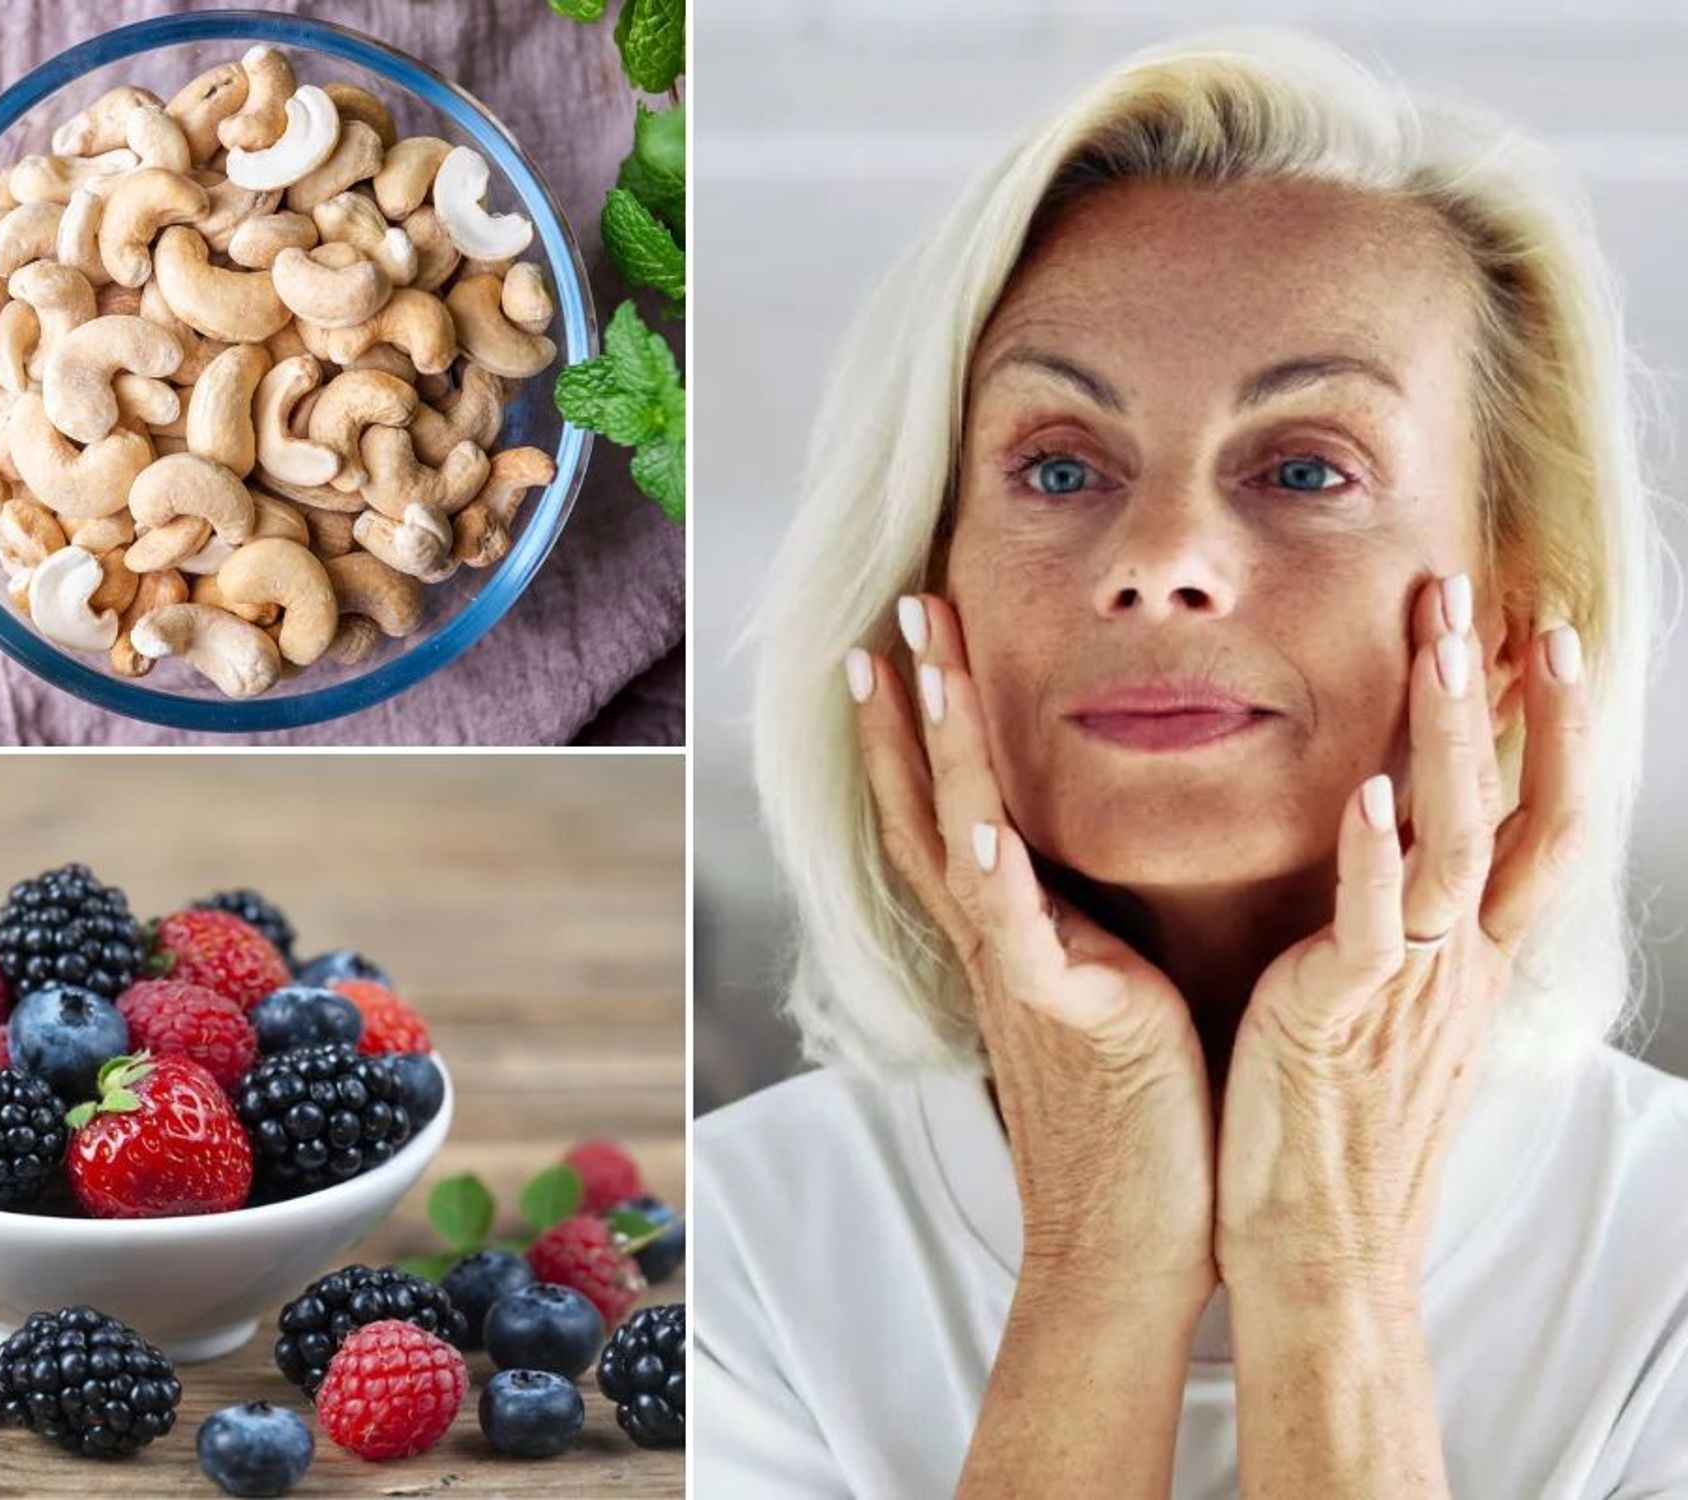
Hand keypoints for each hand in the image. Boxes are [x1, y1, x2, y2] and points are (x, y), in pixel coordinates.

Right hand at [849, 593, 1216, 1297]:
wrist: (1130, 1239)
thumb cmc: (1135, 1118)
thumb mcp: (1106, 993)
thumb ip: (1086, 926)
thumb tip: (1092, 871)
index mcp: (1013, 933)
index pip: (947, 808)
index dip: (918, 728)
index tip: (908, 644)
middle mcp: (998, 943)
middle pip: (930, 801)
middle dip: (913, 704)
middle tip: (899, 611)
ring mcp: (1020, 975)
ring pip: (958, 840)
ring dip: (934, 751)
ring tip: (917, 666)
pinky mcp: (1068, 1014)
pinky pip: (1018, 933)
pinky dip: (992, 873)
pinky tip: (978, 817)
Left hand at [1217, 571, 1588, 1299]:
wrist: (1316, 1249)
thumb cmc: (1336, 1129)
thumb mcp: (1392, 1016)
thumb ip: (1404, 935)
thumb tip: (1400, 859)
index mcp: (1470, 960)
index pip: (1538, 825)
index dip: (1554, 733)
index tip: (1546, 638)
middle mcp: (1458, 964)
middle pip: (1514, 809)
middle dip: (1506, 697)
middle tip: (1485, 594)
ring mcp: (1409, 989)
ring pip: (1457, 844)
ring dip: (1451, 738)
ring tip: (1444, 643)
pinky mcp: (1342, 1019)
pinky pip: (1370, 928)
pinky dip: (1374, 859)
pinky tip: (1370, 795)